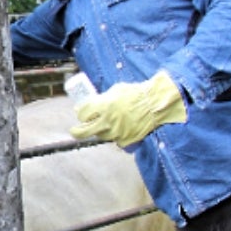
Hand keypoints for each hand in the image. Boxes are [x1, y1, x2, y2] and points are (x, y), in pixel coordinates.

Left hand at [69, 71, 186, 146]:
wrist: (155, 104)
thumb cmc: (136, 93)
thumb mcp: (116, 90)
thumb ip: (102, 98)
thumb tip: (87, 104)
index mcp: (104, 106)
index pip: (82, 113)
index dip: (80, 113)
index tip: (80, 113)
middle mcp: (107, 121)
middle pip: (83, 131)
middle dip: (77, 131)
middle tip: (75, 130)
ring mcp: (116, 132)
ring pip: (100, 136)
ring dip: (99, 131)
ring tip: (105, 124)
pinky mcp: (125, 140)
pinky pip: (115, 140)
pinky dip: (116, 136)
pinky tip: (120, 128)